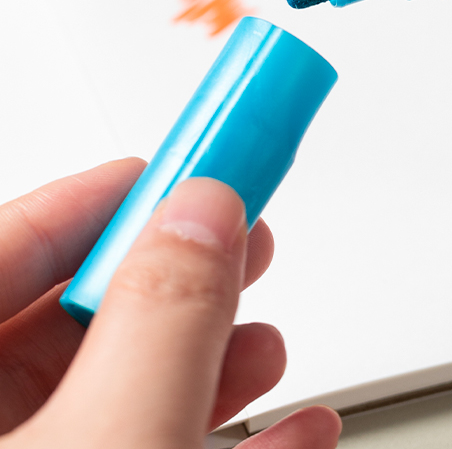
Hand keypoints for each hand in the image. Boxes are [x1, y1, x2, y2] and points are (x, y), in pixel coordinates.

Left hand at [0, 158, 340, 447]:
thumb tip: (203, 214)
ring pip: (115, 398)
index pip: (11, 246)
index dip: (106, 197)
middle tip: (238, 238)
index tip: (184, 163)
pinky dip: (225, 441)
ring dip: (209, 362)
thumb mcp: (109, 444)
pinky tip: (291, 430)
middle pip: (70, 323)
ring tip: (268, 347)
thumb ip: (160, 319)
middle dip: (175, 278)